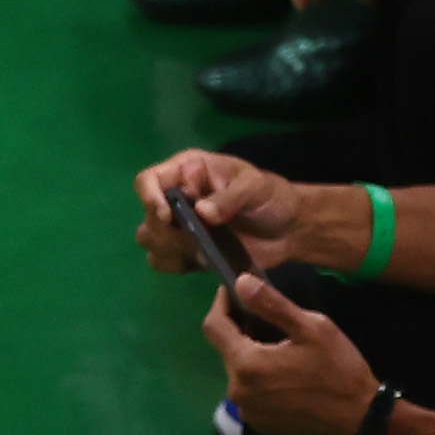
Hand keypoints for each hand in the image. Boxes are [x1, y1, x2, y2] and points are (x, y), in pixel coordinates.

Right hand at [136, 149, 309, 271]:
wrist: (288, 229)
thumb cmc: (271, 197)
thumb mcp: (255, 187)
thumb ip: (230, 197)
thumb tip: (201, 212)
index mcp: (187, 170)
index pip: (148, 180)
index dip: (150, 198)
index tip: (168, 216)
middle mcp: (176, 196)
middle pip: (147, 214)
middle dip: (167, 230)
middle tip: (197, 236)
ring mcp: (178, 225)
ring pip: (148, 238)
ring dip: (168, 247)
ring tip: (200, 249)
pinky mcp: (183, 250)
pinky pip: (160, 260)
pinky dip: (174, 263)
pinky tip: (198, 261)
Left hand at [205, 272, 379, 434]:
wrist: (361, 418)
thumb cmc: (339, 370)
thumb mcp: (312, 328)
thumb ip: (272, 304)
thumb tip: (240, 282)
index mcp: (246, 364)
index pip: (214, 327)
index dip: (221, 304)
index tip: (232, 291)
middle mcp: (237, 391)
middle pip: (226, 350)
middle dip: (240, 330)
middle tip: (266, 317)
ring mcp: (246, 410)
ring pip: (237, 372)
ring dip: (250, 355)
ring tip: (279, 345)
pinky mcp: (258, 423)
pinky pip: (249, 392)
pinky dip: (258, 378)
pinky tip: (283, 373)